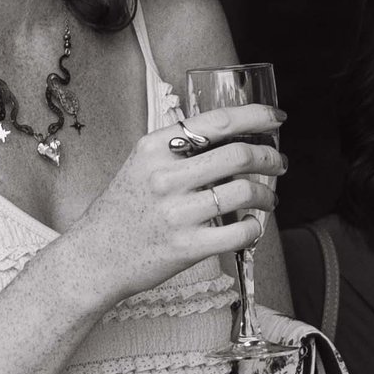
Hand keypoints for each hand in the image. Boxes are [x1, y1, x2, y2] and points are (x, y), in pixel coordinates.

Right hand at [65, 101, 283, 312]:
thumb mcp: (141, 165)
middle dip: (271, 157)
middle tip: (279, 163)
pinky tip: (251, 225)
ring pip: (245, 192)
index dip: (256, 116)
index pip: (218, 121)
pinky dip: (255, 227)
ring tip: (268, 199)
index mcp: (155, 148)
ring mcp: (176, 213)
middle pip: (240, 155)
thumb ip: (179, 149)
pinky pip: (240, 232)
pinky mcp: (186, 247)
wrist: (94, 257)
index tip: (276, 118)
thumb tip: (233, 136)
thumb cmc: (123, 210)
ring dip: (268, 195)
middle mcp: (165, 177)